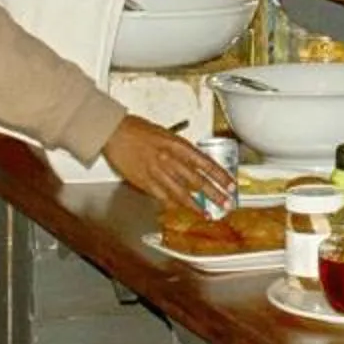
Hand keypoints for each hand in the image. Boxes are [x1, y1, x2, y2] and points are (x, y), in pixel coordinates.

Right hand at [104, 116, 234, 217]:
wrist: (114, 132)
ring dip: (196, 205)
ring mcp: (157, 172)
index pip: (205, 163)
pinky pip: (162, 197)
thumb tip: (194, 162)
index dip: (220, 176)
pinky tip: (180, 209)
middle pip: (197, 181)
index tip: (230, 184)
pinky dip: (173, 204)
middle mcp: (169, 160)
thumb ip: (180, 149)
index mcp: (177, 145)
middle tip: (225, 203)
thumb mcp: (166, 134)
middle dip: (214, 194)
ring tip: (207, 213)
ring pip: (181, 193)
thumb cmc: (138, 129)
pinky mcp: (144, 182)